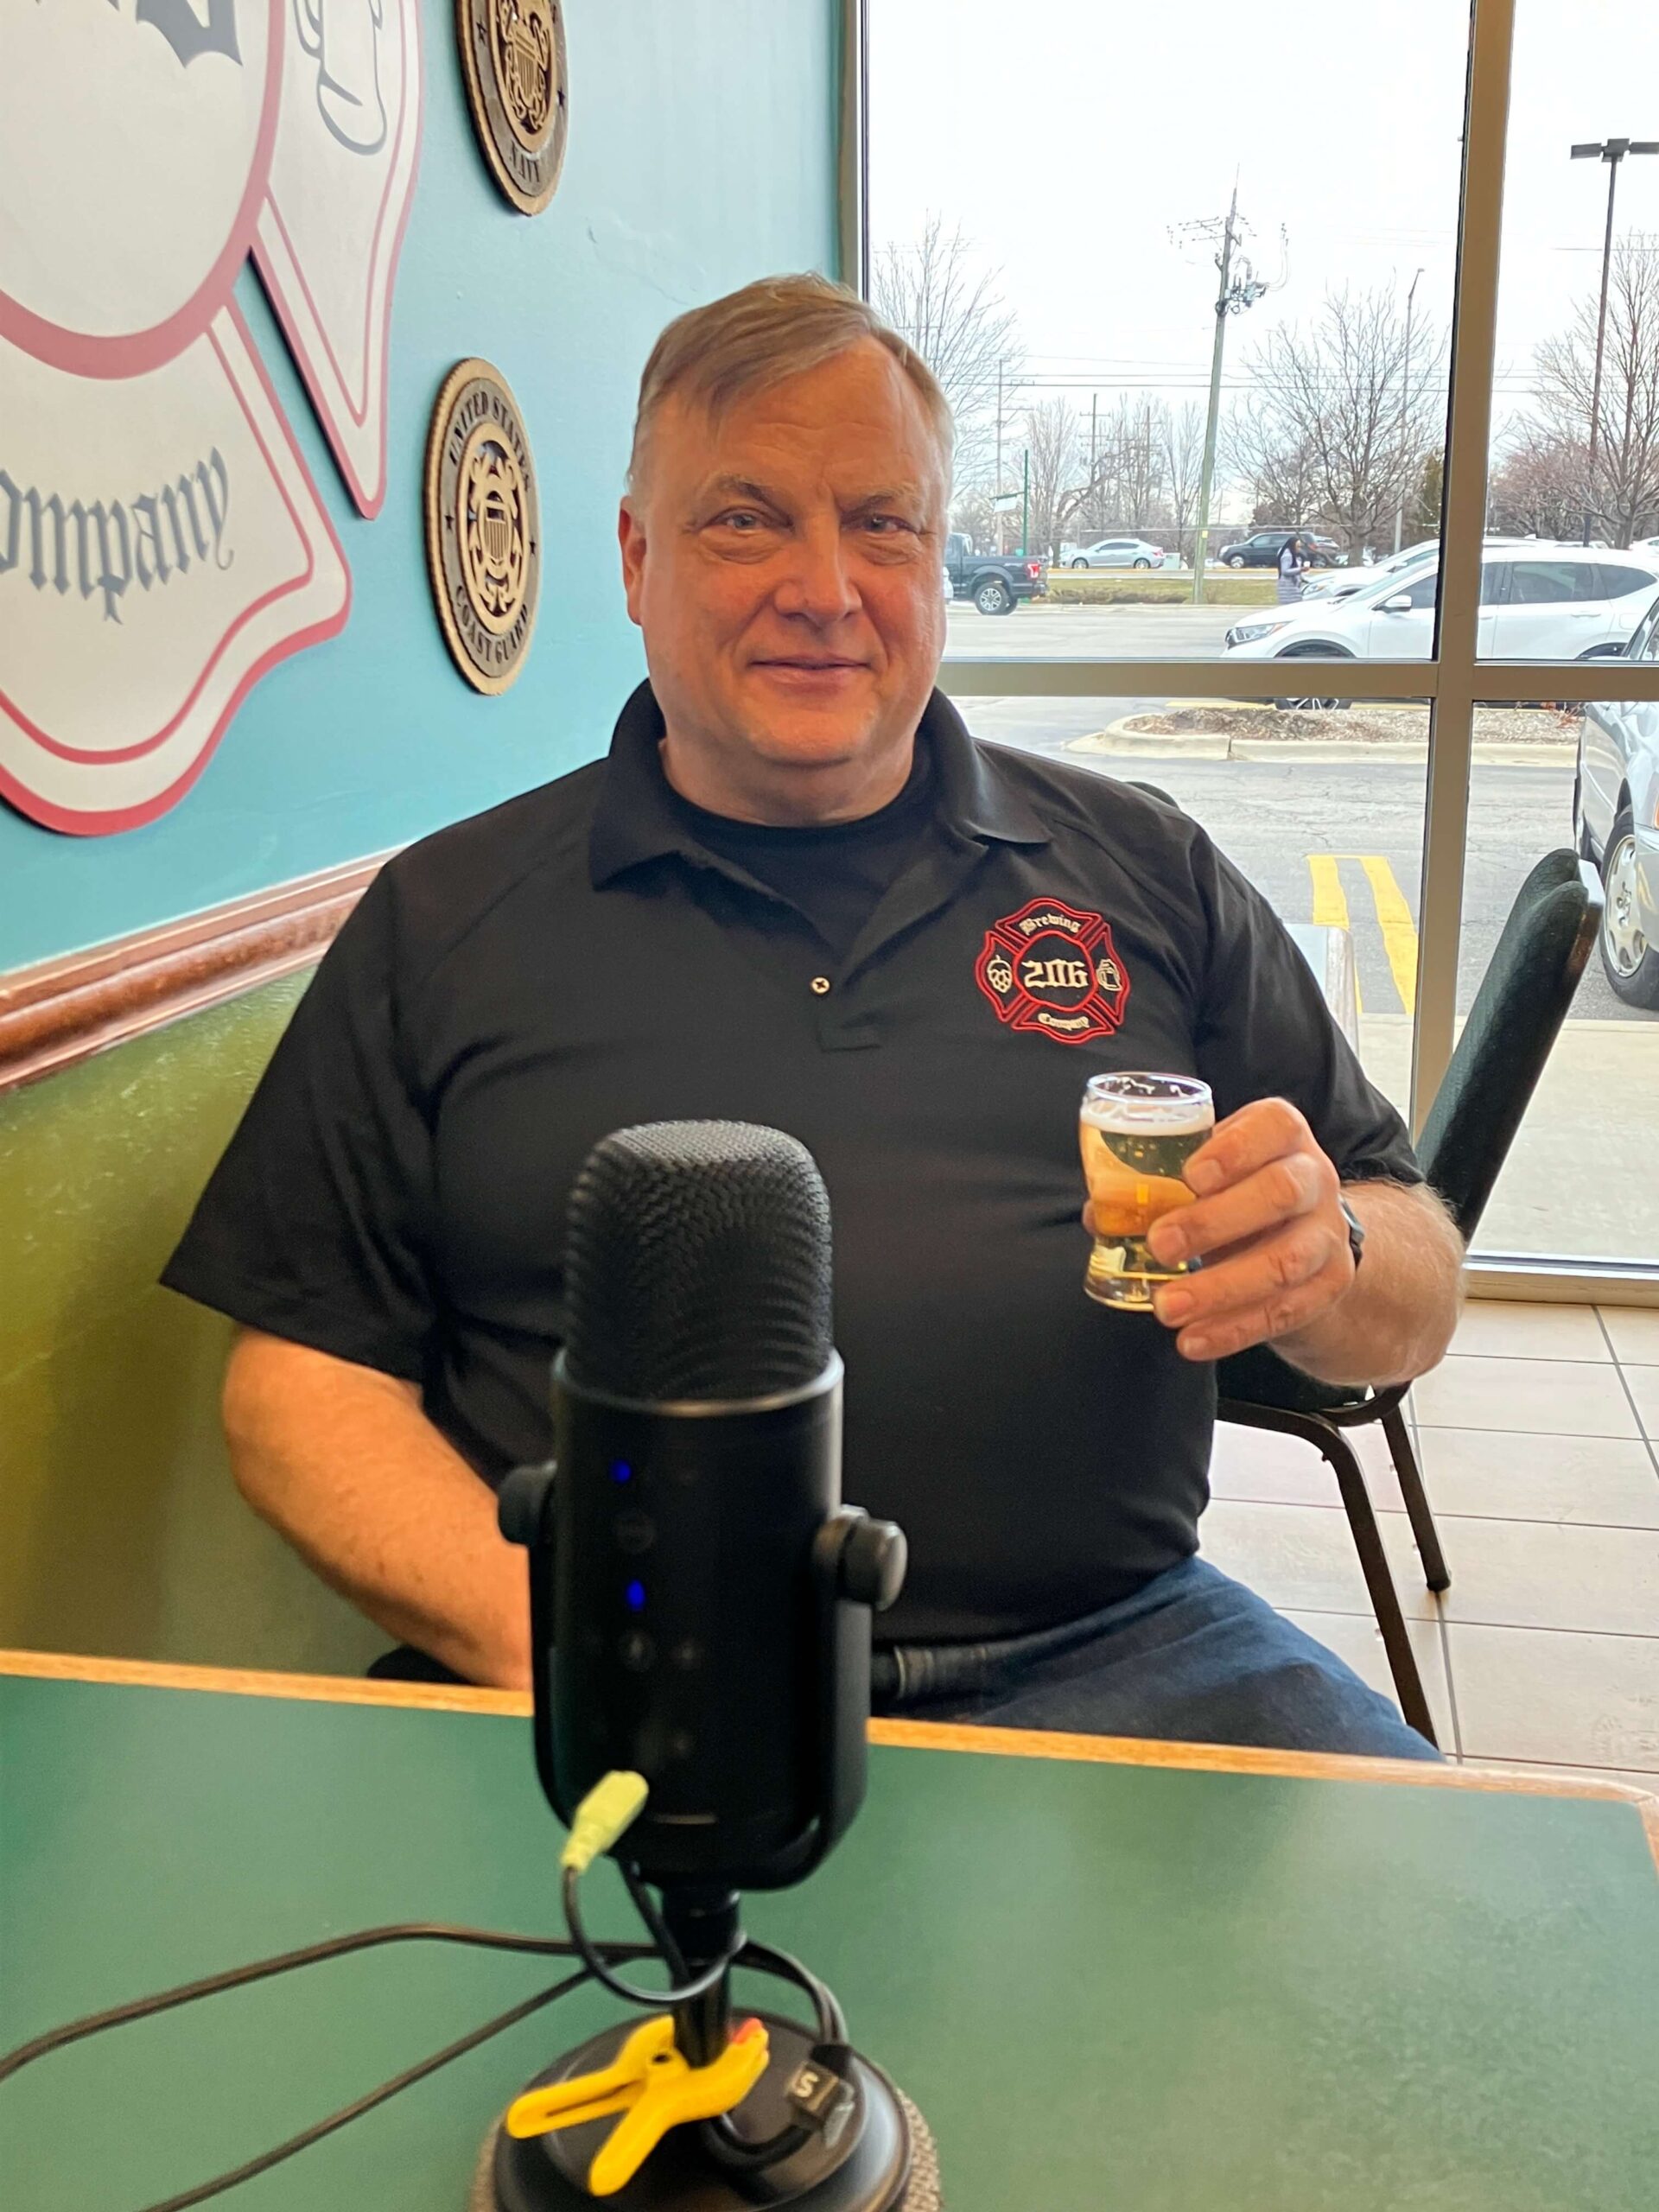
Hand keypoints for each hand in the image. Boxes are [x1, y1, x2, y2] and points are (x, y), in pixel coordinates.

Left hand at [1139, 1098, 1354, 1361]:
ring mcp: (1327, 1233)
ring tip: (1167, 1307)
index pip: (1273, 1126)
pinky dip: (1234, 1329)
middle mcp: (1313, 1177)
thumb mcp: (1209, 1175)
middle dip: (1216, 1222)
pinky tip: (1193, 1340)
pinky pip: (1285, 1311)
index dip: (1235, 1149)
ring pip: (1285, 1261)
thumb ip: (1158, 1186)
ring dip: (1220, 1288)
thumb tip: (1099, 1213)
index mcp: (1281, 1135)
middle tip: (1161, 1246)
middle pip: (1281, 1192)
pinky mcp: (1329, 1284)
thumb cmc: (1240, 1193)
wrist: (1305, 1237)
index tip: (1190, 1176)